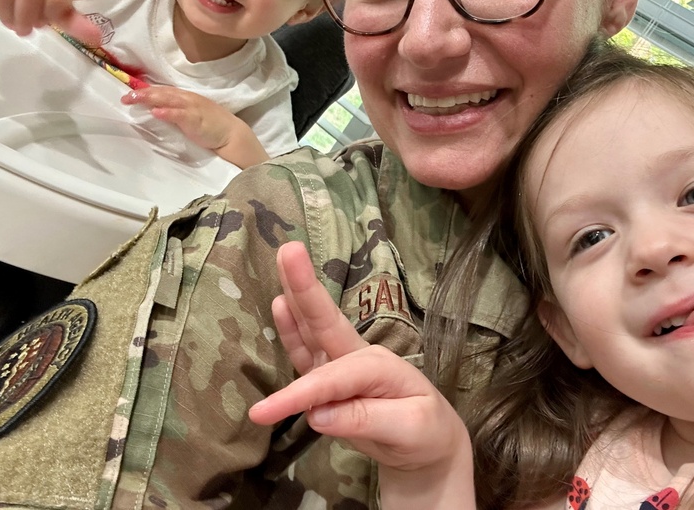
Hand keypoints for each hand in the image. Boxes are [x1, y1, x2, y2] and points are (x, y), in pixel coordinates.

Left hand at [122, 86, 267, 167]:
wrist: (231, 134)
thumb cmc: (210, 126)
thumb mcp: (190, 115)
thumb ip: (174, 111)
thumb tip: (153, 111)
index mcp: (185, 97)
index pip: (162, 90)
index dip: (145, 90)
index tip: (128, 92)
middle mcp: (187, 98)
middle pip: (162, 92)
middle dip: (143, 92)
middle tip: (125, 96)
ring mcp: (192, 108)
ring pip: (168, 99)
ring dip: (150, 98)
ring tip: (134, 98)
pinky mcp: (196, 120)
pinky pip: (180, 114)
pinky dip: (168, 112)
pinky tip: (156, 112)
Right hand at [248, 242, 475, 508]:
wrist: (431, 443)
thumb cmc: (425, 432)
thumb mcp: (408, 429)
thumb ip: (363, 419)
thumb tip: (316, 414)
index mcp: (378, 366)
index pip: (331, 378)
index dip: (297, 395)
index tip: (262, 413)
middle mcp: (358, 357)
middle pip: (326, 321)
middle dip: (306, 288)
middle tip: (289, 250)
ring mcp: (343, 364)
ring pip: (314, 328)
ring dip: (297, 295)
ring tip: (284, 259)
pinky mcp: (332, 379)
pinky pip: (307, 353)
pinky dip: (292, 330)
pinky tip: (281, 304)